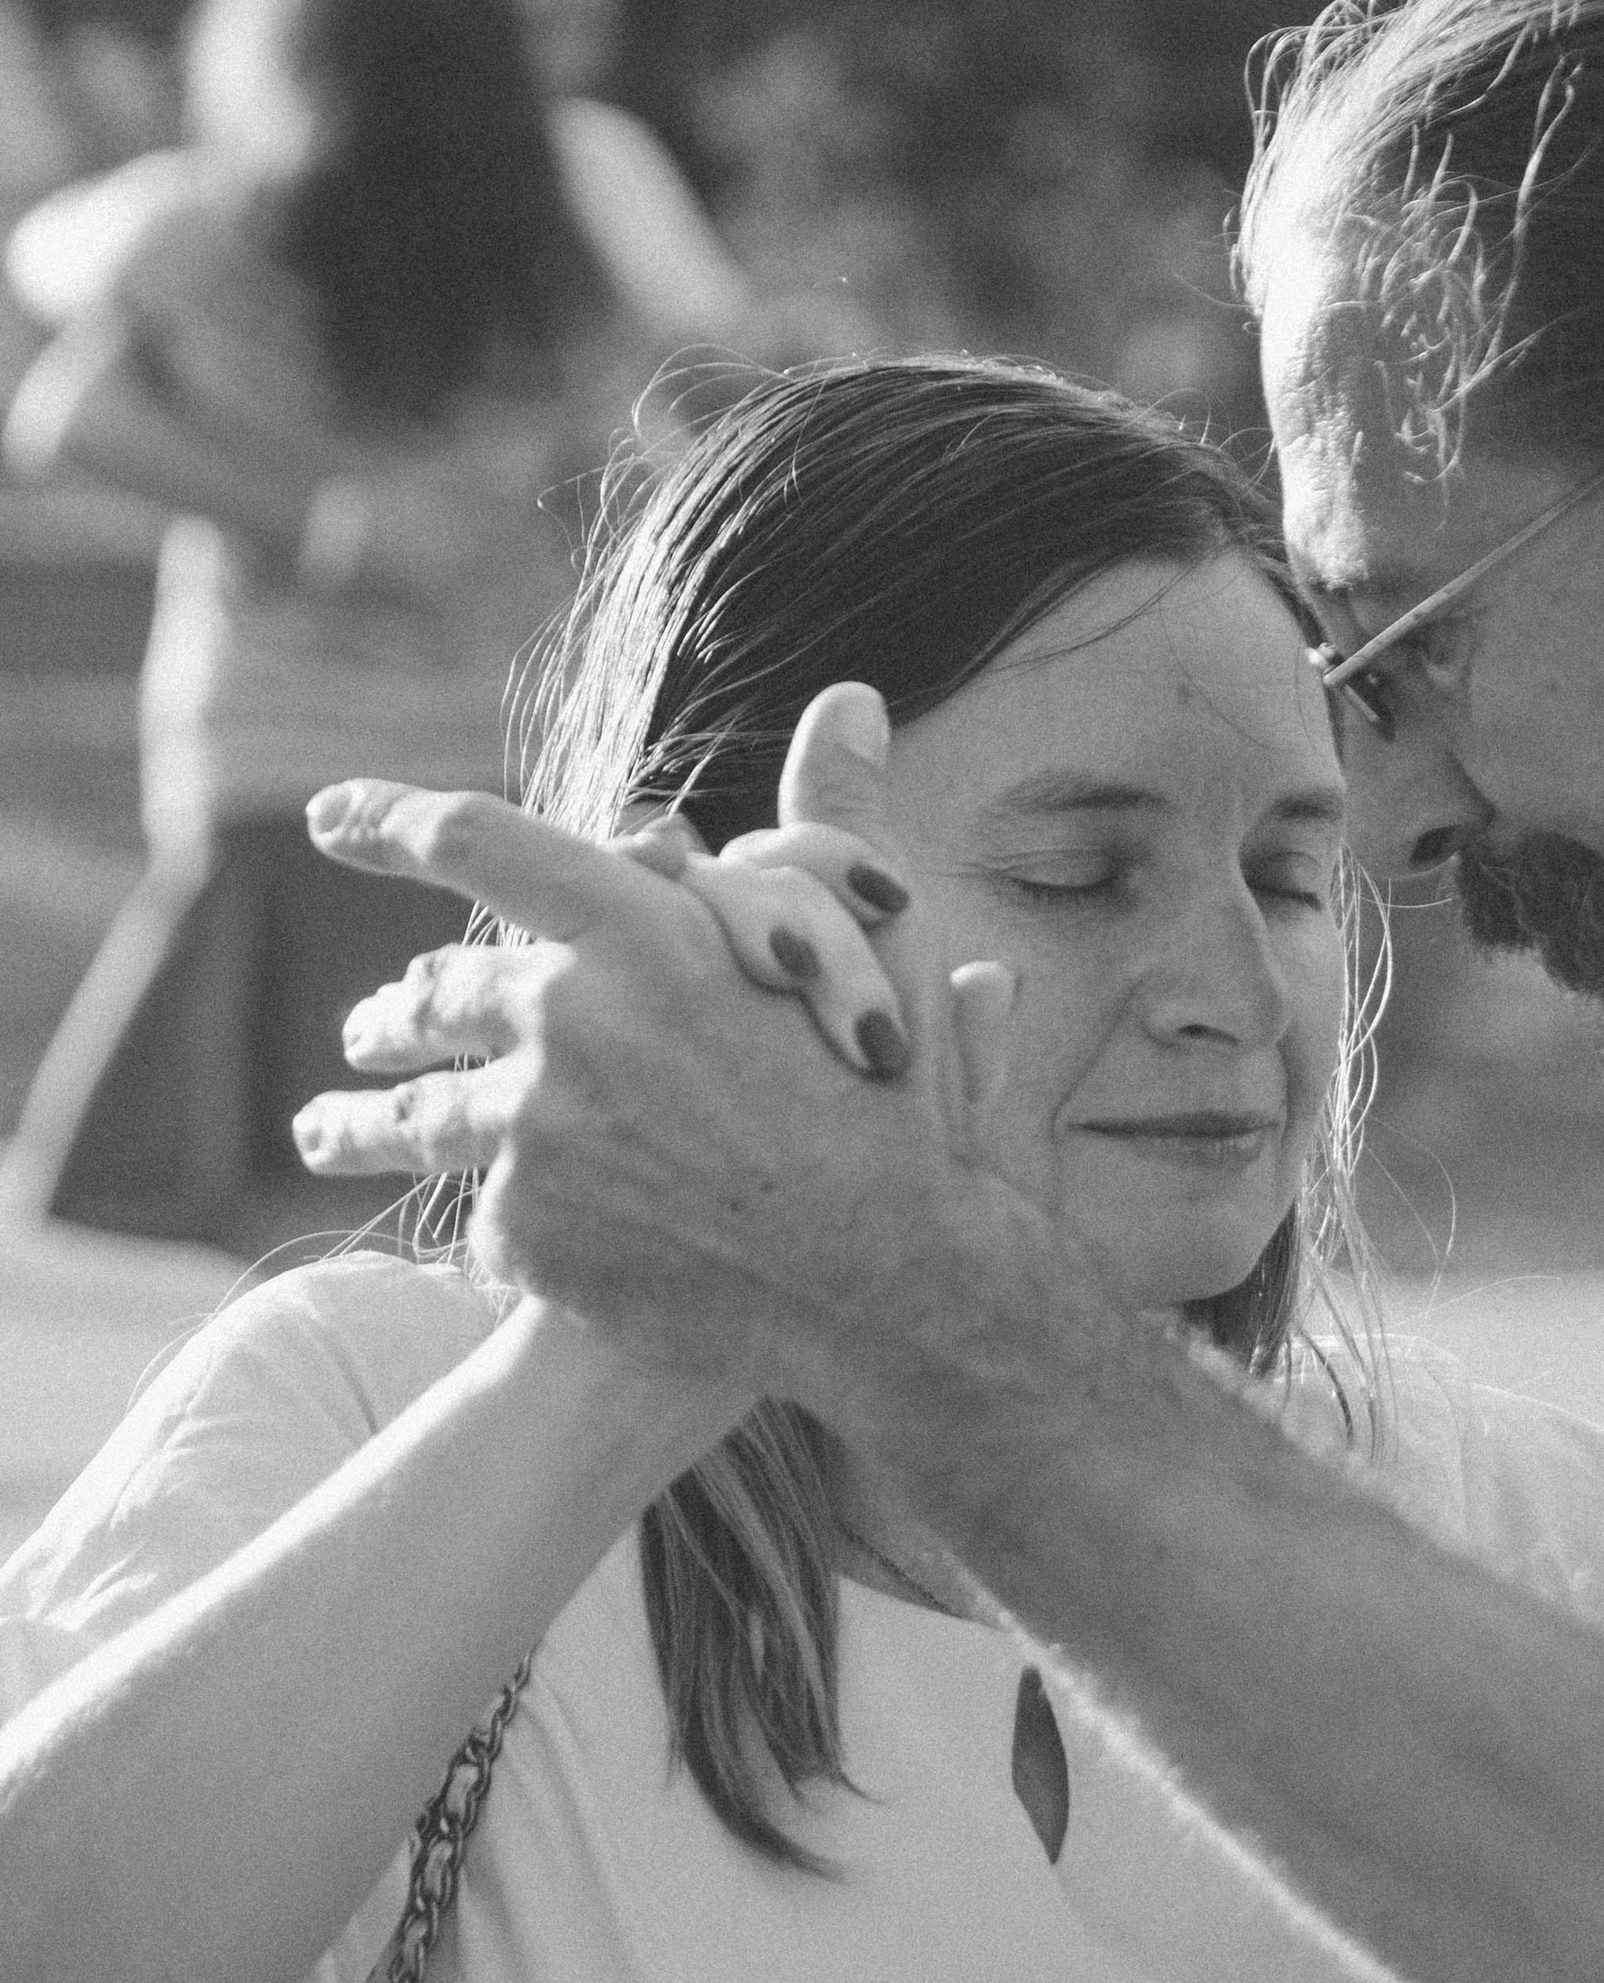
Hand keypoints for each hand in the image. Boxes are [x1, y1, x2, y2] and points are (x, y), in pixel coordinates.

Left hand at [292, 722, 1013, 1378]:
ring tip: (326, 1129)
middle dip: (392, 1011)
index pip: (479, 842)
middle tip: (365, 1027)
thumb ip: (833, 821)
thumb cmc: (898, 1101)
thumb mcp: (878, 943)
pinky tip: (502, 1231)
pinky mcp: (530, 1232)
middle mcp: (568, 1019)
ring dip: (362, 1119)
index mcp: (640, 929)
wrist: (889, 1283)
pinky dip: (504, 1212)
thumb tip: (850, 699)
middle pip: (436, 990)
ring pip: (419, 1112)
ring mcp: (538, 1130)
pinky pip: (488, 1209)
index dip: (393, 820)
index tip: (333, 819)